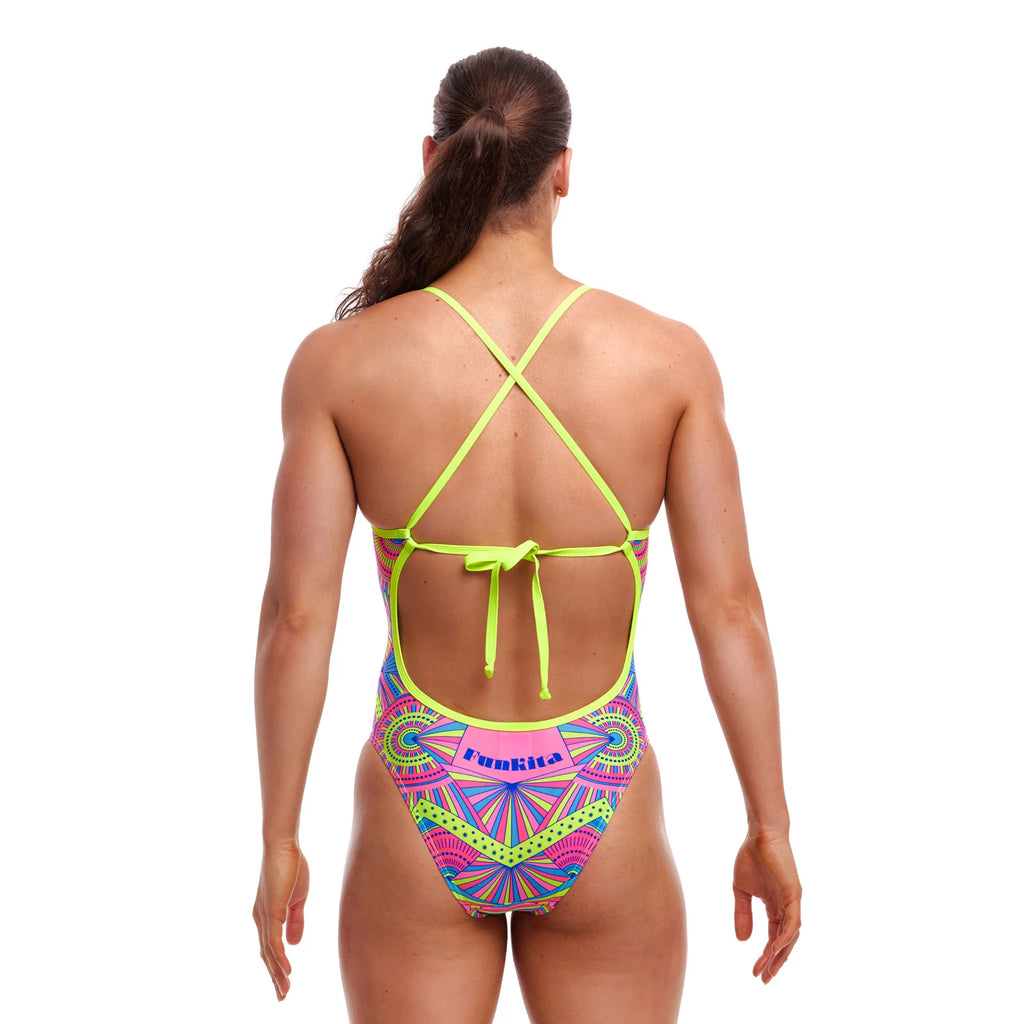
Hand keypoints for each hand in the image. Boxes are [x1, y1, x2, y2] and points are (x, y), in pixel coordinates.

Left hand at [252, 841, 308, 1000]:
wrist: (284, 845)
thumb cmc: (291, 866)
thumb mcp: (297, 899)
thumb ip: (296, 921)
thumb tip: (294, 945)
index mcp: (267, 915)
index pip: (270, 947)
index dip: (276, 966)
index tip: (284, 983)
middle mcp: (261, 919)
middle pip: (266, 955)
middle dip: (274, 977)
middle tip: (282, 997)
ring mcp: (264, 916)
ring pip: (269, 953)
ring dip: (277, 974)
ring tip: (285, 991)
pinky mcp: (270, 911)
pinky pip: (274, 941)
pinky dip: (279, 958)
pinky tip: (287, 971)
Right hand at [733, 829, 800, 983]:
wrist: (760, 834)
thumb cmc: (751, 857)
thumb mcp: (741, 891)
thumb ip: (743, 914)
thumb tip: (742, 941)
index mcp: (775, 906)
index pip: (773, 937)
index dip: (766, 955)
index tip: (755, 972)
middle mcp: (787, 907)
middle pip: (785, 942)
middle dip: (775, 962)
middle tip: (765, 980)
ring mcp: (792, 902)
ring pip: (790, 935)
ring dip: (780, 954)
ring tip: (768, 968)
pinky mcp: (794, 894)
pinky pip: (793, 921)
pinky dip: (786, 936)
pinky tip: (775, 947)